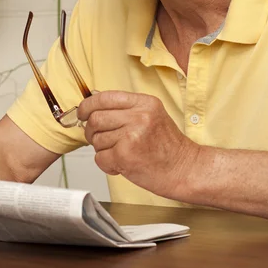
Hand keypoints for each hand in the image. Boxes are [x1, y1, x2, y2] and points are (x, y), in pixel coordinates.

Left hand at [78, 91, 199, 199]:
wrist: (185, 169)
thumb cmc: (167, 147)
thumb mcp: (152, 116)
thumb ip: (126, 110)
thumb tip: (93, 106)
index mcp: (144, 103)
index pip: (105, 97)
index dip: (88, 105)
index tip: (82, 113)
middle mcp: (139, 116)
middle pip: (96, 118)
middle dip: (91, 131)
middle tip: (98, 139)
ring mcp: (132, 135)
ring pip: (96, 139)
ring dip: (102, 149)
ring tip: (119, 153)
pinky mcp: (126, 155)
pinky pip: (100, 157)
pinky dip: (106, 164)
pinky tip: (120, 164)